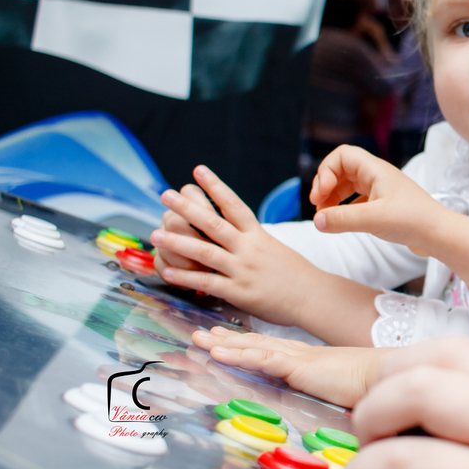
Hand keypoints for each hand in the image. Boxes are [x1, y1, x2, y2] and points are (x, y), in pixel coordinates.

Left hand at [151, 166, 323, 326]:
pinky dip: (186, 277)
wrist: (313, 296)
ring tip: (155, 234)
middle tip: (166, 194)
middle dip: (187, 208)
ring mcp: (243, 269)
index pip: (233, 204)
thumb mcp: (274, 247)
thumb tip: (232, 229)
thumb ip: (251, 239)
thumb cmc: (295, 273)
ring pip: (206, 252)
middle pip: (213, 223)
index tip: (197, 171)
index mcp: (258, 234)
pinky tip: (168, 271)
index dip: (215, 186)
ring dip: (178, 242)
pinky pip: (208, 283)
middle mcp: (249, 248)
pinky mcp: (239, 292)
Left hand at [192, 326, 391, 407]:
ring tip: (199, 340)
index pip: (270, 347)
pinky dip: (239, 355)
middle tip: (201, 334)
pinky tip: (220, 353)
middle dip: (227, 339)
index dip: (245, 343)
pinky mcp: (301, 366)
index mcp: (308, 358)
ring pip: (254, 347)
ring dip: (224, 343)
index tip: (224, 338)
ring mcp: (299, 357)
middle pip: (256, 343)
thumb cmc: (372, 385)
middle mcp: (299, 352)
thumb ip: (323, 388)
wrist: (390, 375)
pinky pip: (264, 359)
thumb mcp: (339, 386)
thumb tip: (318, 395)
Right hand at [310, 145, 442, 247]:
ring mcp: (380, 190)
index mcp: (375, 170)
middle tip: (317, 207)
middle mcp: (377, 176)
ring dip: (332, 197)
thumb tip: (316, 221)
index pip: (341, 156)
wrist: (439, 234)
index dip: (326, 171)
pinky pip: (356, 200)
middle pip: (341, 169)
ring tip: (325, 216)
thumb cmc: (413, 220)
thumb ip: (342, 219)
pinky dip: (344, 208)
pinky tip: (341, 222)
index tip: (321, 195)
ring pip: (347, 185)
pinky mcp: (383, 206)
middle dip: (325, 185)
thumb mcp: (373, 219)